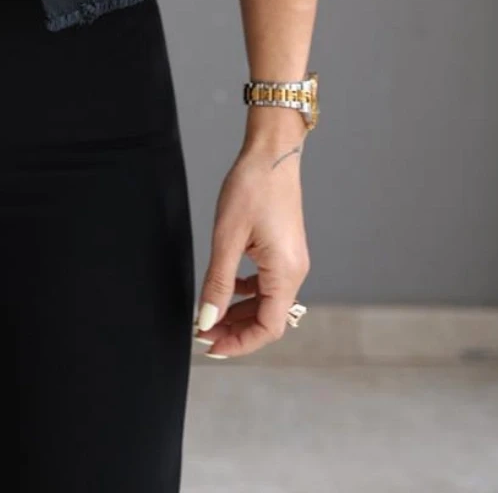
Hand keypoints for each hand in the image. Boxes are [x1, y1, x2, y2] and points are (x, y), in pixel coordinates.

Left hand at [192, 135, 309, 359]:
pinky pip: (268, 284)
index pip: (268, 328)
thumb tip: (208, 318)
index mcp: (286, 273)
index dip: (239, 342)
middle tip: (203, 333)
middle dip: (235, 330)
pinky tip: (228, 286)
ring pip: (267, 302)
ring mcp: (291, 261)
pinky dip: (247, 293)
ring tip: (210, 314)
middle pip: (268, 319)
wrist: (272, 152)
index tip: (210, 345)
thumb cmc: (252, 187)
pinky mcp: (285, 250)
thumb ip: (218, 282)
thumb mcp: (228, 237)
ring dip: (240, 312)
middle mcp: (295, 272)